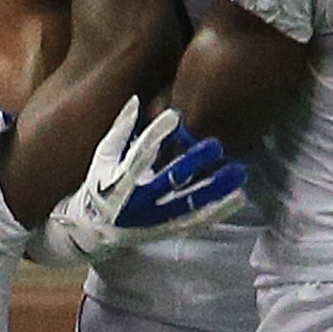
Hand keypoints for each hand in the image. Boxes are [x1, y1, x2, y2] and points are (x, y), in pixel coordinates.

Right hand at [42, 96, 247, 261]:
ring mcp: (153, 221)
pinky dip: (218, 211)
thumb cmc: (99, 184)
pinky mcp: (167, 231)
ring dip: (215, 189)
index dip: (155, 134)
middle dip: (193, 162)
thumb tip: (137, 100)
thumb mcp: (103, 156)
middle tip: (216, 143)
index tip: (175, 114)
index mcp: (117, 181)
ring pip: (188, 205)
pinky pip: (196, 223)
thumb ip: (120, 129)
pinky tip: (239, 197)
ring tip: (238, 172)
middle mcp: (136, 204)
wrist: (93, 232)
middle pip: (169, 181)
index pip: (137, 155)